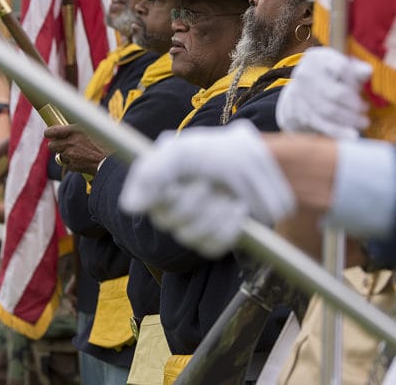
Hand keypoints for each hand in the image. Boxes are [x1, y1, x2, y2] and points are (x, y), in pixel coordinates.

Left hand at [44, 124, 108, 174]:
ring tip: (75, 153)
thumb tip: (75, 122)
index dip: (48, 132)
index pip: (52, 131)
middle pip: (51, 145)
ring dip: (65, 155)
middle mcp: (70, 142)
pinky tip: (81, 161)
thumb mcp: (95, 128)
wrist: (112, 160)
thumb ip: (82, 126)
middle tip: (61, 144)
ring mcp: (71, 155)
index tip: (49, 133)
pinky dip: (72, 163)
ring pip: (59, 156)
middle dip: (55, 145)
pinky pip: (67, 165)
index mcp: (75, 130)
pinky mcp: (73, 166)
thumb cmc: (107, 142)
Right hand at [120, 121, 295, 257]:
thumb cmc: (224, 152)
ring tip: (229, 194)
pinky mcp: (212, 240)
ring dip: (215, 212)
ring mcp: (189, 225)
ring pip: (189, 235)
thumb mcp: (187, 151)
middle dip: (195, 199)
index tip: (175, 184)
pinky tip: (238, 209)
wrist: (265, 166)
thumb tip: (130, 206)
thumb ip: (155, 171)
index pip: (138, 200)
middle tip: (210, 182)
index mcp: (157, 179)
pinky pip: (211, 246)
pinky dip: (229, 227)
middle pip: (167, 219)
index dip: (160, 194)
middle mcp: (168, 204)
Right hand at [275, 47, 371, 138]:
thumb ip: (355, 69)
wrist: (298, 92)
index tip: (361, 88)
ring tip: (363, 122)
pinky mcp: (300, 112)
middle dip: (355, 104)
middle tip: (365, 109)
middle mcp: (305, 74)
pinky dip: (339, 131)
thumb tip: (368, 71)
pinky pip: (322, 125)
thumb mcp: (337, 65)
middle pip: (335, 93)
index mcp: (316, 58)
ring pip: (329, 111)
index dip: (356, 80)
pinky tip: (352, 135)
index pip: (341, 68)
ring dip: (350, 119)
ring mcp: (300, 94)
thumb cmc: (326, 76)